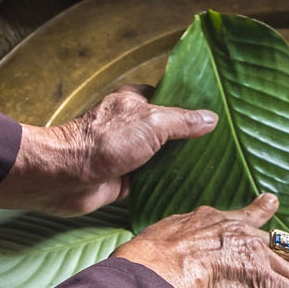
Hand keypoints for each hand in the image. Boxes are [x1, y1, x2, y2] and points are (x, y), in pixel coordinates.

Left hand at [0, 84, 216, 216]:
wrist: (66, 177)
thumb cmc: (104, 142)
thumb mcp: (151, 123)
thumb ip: (182, 121)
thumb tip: (211, 118)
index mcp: (135, 103)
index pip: (169, 98)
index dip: (191, 106)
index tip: (218, 116)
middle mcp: (131, 126)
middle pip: (168, 131)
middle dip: (190, 139)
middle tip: (222, 147)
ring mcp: (128, 154)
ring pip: (162, 158)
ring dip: (180, 165)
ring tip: (216, 170)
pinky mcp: (124, 179)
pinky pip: (153, 182)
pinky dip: (168, 186)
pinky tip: (191, 189)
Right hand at [114, 193, 288, 287]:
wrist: (154, 269)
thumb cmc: (145, 263)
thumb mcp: (159, 243)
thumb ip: (171, 246)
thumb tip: (158, 256)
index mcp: (216, 222)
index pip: (247, 218)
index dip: (263, 213)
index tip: (273, 204)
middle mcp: (243, 235)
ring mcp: (258, 258)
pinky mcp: (266, 283)